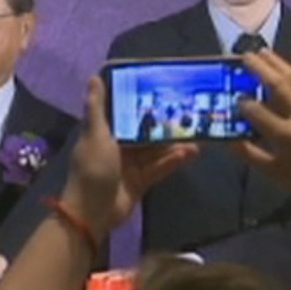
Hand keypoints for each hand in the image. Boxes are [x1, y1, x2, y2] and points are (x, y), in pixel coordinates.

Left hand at [60, 75, 197, 235]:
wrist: (93, 212)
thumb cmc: (92, 169)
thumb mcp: (95, 135)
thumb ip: (97, 108)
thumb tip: (94, 77)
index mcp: (104, 133)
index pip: (124, 113)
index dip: (140, 102)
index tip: (162, 88)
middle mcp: (117, 147)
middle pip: (144, 132)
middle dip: (164, 123)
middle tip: (189, 110)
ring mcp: (130, 165)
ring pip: (156, 150)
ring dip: (174, 142)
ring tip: (197, 131)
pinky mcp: (141, 181)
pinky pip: (160, 167)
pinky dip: (175, 160)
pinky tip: (193, 152)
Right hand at [235, 48, 290, 216]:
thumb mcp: (271, 171)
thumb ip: (247, 152)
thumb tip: (225, 138)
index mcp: (285, 135)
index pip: (256, 110)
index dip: (240, 102)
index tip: (228, 95)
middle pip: (278, 85)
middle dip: (260, 68)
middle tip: (244, 55)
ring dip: (279, 64)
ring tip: (263, 52)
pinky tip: (284, 70)